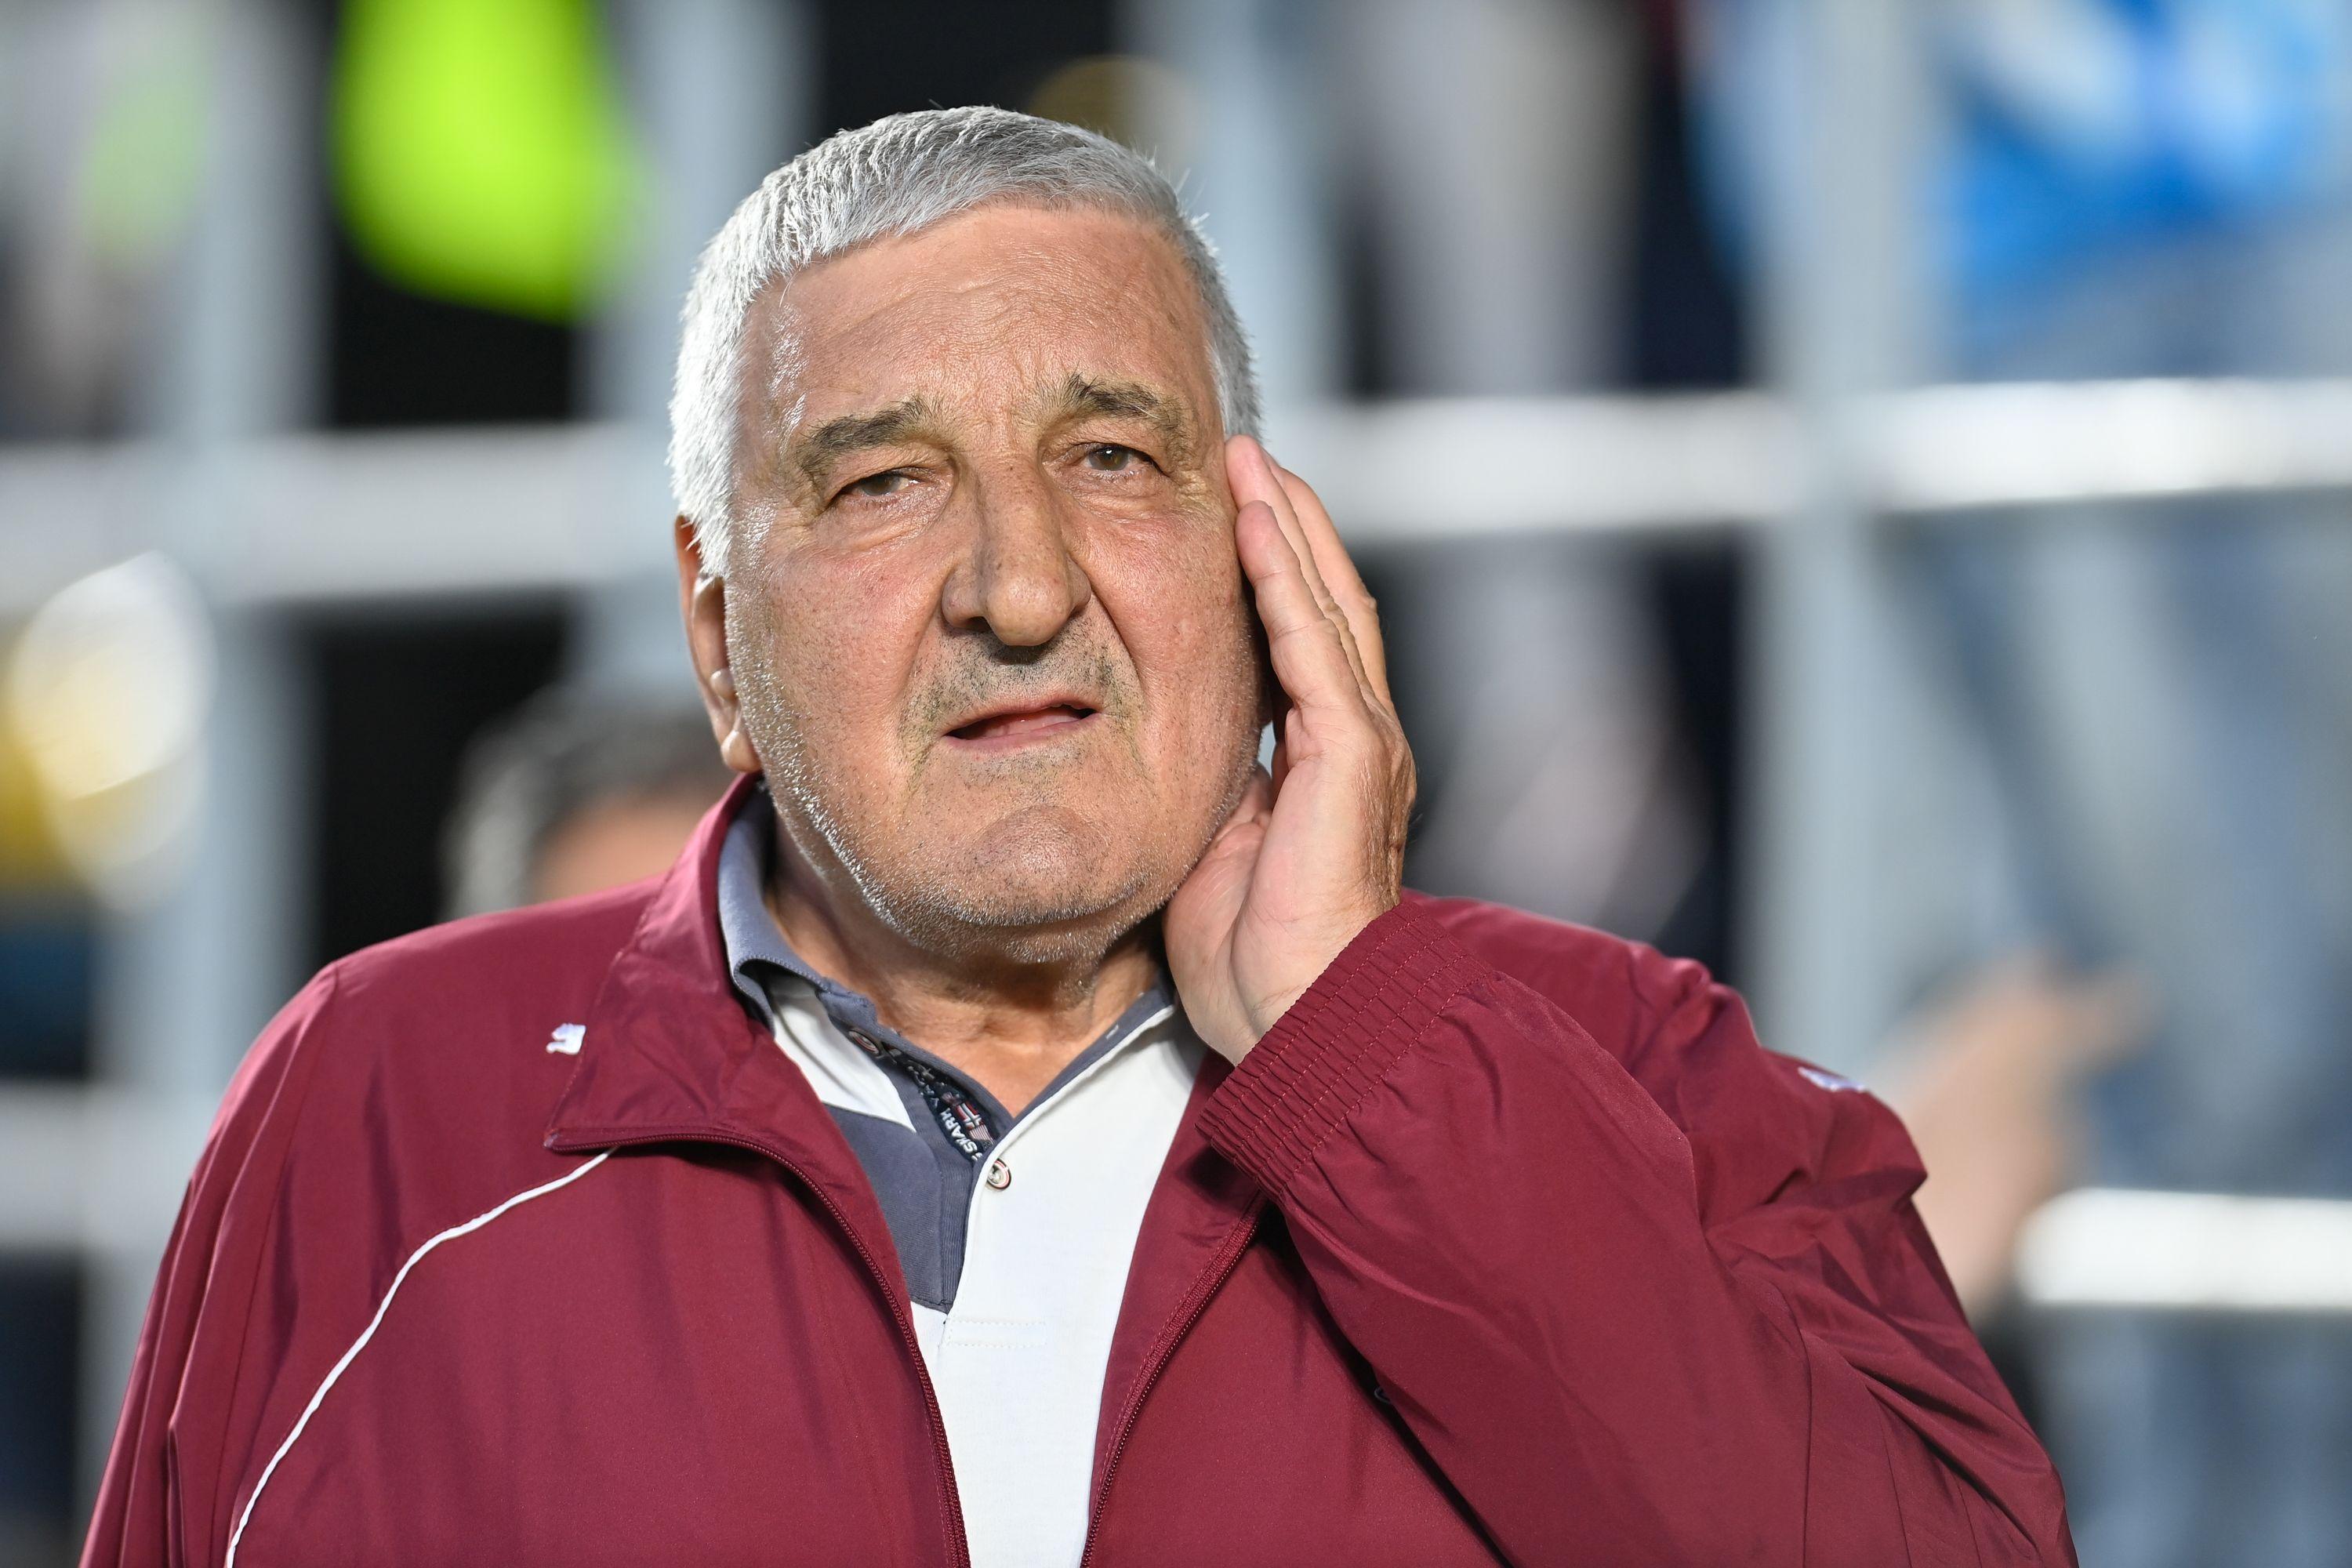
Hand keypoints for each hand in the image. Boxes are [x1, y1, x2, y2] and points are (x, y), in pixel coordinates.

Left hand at [1165, 436, 1416, 1062]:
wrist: (1300, 1018)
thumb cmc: (1255, 959)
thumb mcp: (1215, 848)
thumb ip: (1210, 788)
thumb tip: (1168, 752)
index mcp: (1323, 761)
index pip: (1298, 641)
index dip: (1268, 573)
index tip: (1229, 514)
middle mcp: (1354, 739)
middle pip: (1322, 603)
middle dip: (1284, 524)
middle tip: (1243, 456)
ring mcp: (1360, 742)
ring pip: (1324, 605)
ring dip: (1285, 527)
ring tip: (1251, 461)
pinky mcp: (1350, 754)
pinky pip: (1314, 644)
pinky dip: (1285, 579)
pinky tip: (1258, 524)